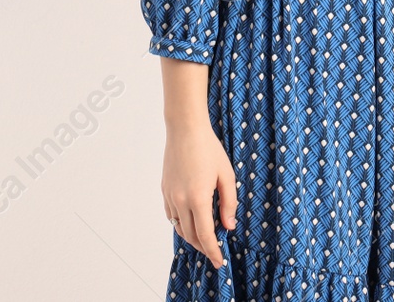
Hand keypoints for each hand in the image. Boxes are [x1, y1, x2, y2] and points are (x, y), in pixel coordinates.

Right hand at [161, 120, 236, 268]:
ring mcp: (170, 196)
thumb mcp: (226, 175)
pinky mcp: (165, 190)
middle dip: (204, 248)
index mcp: (198, 199)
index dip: (213, 252)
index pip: (206, 236)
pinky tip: (192, 221)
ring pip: (180, 228)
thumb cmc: (209, 149)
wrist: (185, 130)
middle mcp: (180, 201)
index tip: (220, 262)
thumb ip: (229, 203)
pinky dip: (182, 224)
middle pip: (191, 236)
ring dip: (192, 237)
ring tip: (205, 238)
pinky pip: (172, 216)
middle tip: (215, 252)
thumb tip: (228, 226)